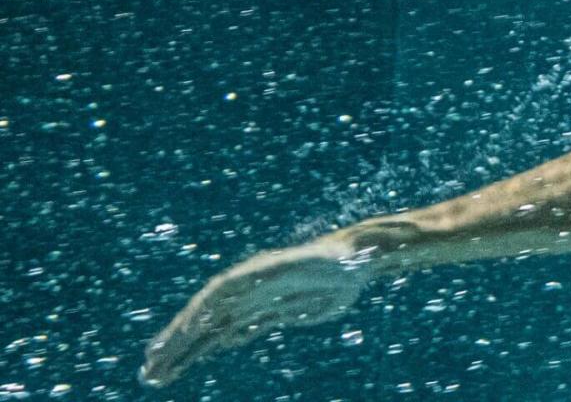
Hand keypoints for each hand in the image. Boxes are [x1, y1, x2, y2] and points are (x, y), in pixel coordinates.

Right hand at [140, 237, 370, 386]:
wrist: (356, 261)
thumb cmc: (335, 261)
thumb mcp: (307, 266)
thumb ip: (275, 275)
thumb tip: (238, 286)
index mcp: (251, 275)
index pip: (210, 301)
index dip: (189, 323)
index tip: (168, 348)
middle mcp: (247, 288)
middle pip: (203, 319)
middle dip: (175, 346)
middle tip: (150, 372)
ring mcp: (256, 301)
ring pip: (213, 329)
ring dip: (187, 351)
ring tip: (160, 374)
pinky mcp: (269, 311)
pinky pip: (234, 331)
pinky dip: (213, 345)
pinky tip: (197, 358)